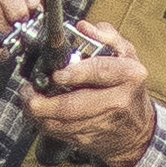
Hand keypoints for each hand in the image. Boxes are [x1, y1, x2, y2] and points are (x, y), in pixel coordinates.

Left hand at [25, 31, 158, 166]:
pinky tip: (38, 113)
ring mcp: (103, 123)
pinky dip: (44, 123)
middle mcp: (118, 100)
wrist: (137, 129)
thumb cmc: (128, 86)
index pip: (100, 72)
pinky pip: (60, 132)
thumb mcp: (125, 54)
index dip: (75, 73)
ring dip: (39, 113)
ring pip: (62, 122)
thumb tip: (84, 27)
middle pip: (75, 105)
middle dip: (46, 101)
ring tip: (28, 100)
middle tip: (29, 92)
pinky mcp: (89, 138)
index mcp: (128, 75)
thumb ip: (105, 36)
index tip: (57, 74)